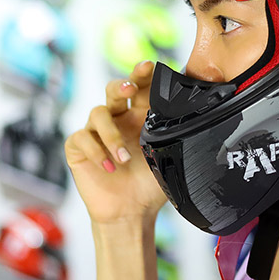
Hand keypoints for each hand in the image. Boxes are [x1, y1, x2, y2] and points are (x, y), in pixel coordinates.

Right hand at [65, 61, 167, 223]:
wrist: (130, 213)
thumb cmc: (150, 185)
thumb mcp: (168, 157)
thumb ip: (176, 136)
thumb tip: (200, 117)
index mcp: (140, 117)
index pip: (141, 89)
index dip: (143, 75)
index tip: (149, 66)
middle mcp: (118, 119)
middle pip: (115, 89)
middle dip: (122, 85)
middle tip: (130, 89)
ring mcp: (97, 132)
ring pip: (98, 113)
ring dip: (111, 134)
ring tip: (124, 158)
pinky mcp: (78, 147)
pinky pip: (81, 137)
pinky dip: (95, 150)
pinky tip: (108, 167)